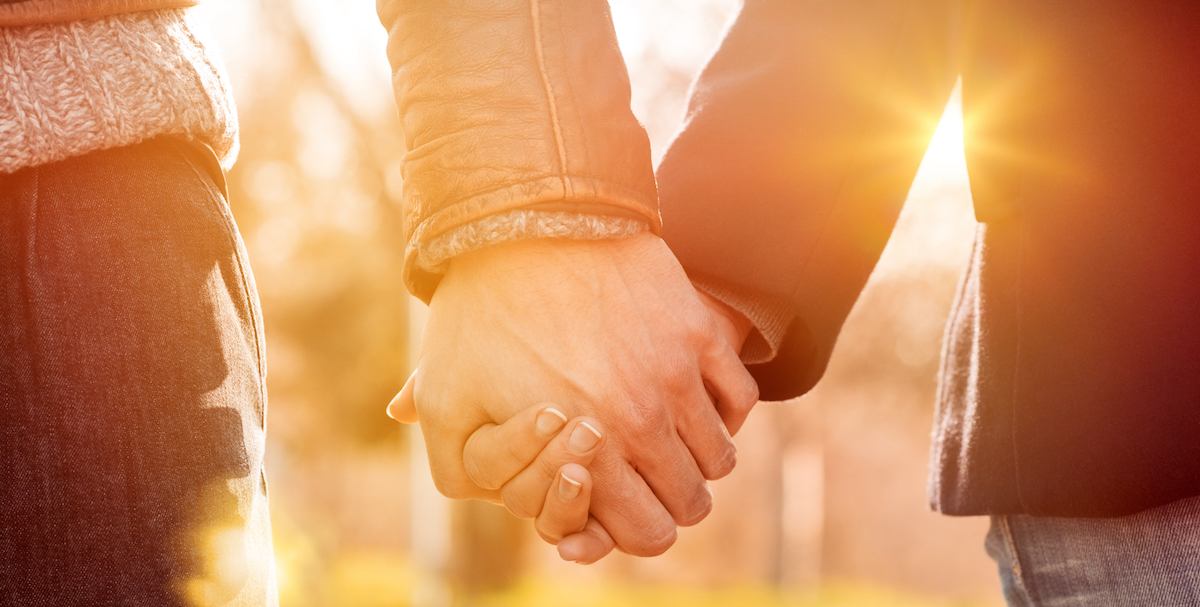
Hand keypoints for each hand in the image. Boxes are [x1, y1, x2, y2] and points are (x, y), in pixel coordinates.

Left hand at [409, 232, 757, 555]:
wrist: (525, 222)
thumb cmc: (480, 316)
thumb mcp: (447, 402)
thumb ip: (466, 470)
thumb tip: (506, 502)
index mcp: (586, 452)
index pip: (646, 534)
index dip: (634, 531)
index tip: (618, 506)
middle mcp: (642, 421)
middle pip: (690, 502)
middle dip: (667, 501)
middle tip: (641, 476)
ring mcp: (678, 374)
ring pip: (719, 456)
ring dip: (695, 459)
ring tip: (662, 437)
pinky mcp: (698, 331)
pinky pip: (740, 397)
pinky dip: (724, 410)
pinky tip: (691, 399)